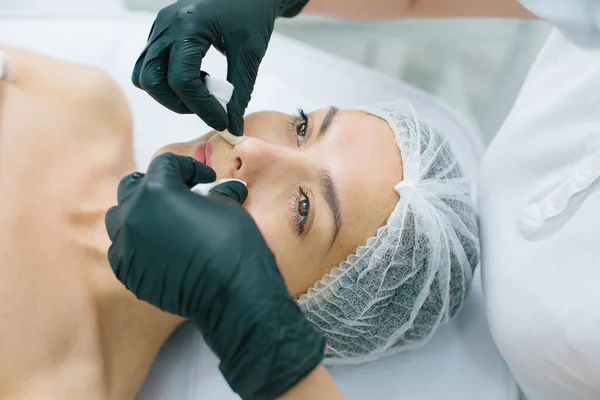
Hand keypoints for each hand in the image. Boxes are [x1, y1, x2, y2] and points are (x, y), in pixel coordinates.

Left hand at [105, 153, 324, 398]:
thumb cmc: (232, 242)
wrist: (231, 293)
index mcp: (157, 190)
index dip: (190, 167)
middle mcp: (133, 214)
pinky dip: (138, 243)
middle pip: (133, 186)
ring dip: (139, 212)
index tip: (207, 178)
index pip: (166, 164)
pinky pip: (123, 248)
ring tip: (164, 221)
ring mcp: (126, 245)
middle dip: (157, 184)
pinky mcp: (127, 271)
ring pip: (119, 217)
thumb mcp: (228, 206)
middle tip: (181, 194)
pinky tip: (161, 250)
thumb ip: (218, 192)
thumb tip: (227, 188)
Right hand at [132, 0, 308, 135]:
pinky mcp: (160, 32)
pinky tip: (196, 77)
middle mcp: (166, 26)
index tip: (222, 121)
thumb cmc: (252, 13)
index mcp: (188, 26)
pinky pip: (150, 65)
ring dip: (170, 94)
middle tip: (208, 107)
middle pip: (151, 80)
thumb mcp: (250, 54)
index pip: (181, 80)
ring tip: (202, 90)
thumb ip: (240, 93)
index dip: (202, 108)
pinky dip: (168, 81)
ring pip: (144, 74)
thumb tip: (233, 129)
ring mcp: (159, 28)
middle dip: (178, 104)